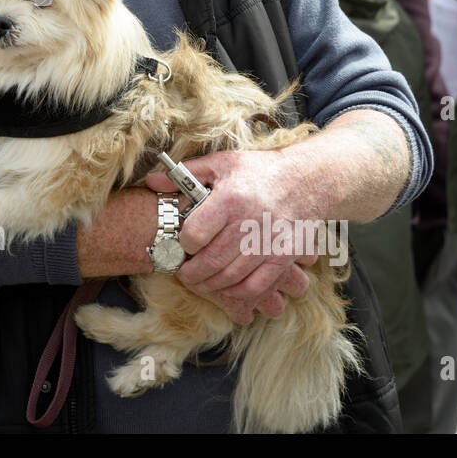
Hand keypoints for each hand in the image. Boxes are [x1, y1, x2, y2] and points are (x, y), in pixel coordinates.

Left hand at [146, 150, 315, 324]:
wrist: (305, 181)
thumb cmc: (257, 172)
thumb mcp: (220, 163)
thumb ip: (184, 174)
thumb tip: (151, 182)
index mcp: (230, 199)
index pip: (195, 234)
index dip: (182, 244)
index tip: (181, 245)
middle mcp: (249, 223)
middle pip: (210, 261)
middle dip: (191, 274)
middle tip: (183, 274)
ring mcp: (269, 243)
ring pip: (230, 278)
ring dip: (210, 286)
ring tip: (200, 283)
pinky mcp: (283, 258)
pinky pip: (256, 286)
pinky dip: (238, 293)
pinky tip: (227, 288)